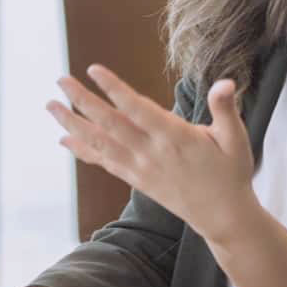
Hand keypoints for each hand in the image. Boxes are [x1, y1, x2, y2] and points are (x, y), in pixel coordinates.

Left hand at [50, 66, 257, 238]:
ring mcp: (141, 168)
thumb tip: (226, 82)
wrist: (222, 216)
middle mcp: (151, 153)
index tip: (94, 70)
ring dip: (72, 125)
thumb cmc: (231, 173)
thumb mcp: (236, 139)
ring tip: (50, 107)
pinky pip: (105, 162)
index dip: (114, 89)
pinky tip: (64, 139)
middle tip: (60, 81)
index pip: (137, 109)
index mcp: (175, 138)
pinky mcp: (136, 180)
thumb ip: (225, 109)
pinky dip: (83, 151)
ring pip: (100, 144)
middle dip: (82, 102)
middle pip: (109, 124)